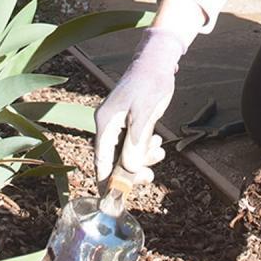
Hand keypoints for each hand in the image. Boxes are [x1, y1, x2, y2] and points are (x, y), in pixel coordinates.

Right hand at [94, 27, 187, 187]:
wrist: (156, 60)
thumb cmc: (149, 83)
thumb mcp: (145, 115)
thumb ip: (136, 143)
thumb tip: (130, 170)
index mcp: (105, 123)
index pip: (101, 160)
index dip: (107, 181)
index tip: (114, 200)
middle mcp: (107, 124)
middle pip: (112, 160)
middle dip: (131, 170)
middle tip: (150, 176)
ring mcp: (117, 123)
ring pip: (125, 152)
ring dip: (142, 157)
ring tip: (159, 151)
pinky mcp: (128, 121)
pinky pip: (132, 142)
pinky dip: (144, 147)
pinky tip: (157, 143)